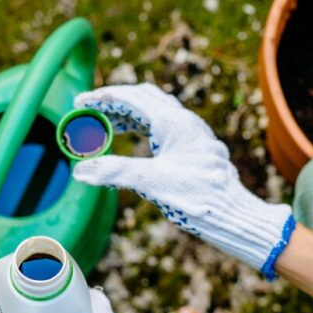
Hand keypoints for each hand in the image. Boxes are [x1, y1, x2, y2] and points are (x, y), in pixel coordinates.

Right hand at [73, 83, 294, 278]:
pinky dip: (143, 130)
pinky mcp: (196, 149)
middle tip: (88, 113)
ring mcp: (193, 134)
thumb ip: (114, 172)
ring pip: (155, 113)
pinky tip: (136, 145)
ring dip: (127, 117)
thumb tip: (80, 171)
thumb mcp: (151, 182)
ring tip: (105, 128)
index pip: (131, 97)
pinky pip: (165, 128)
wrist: (234, 214)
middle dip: (113, 103)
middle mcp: (186, 122)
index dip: (101, 97)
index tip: (79, 102)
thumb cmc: (198, 197)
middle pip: (143, 99)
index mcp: (174, 122)